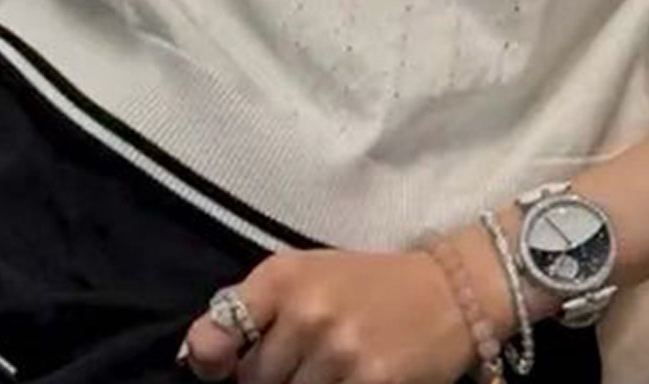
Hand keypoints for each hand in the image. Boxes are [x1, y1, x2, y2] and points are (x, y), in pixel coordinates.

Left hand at [178, 247, 480, 383]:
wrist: (449, 291)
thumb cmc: (368, 285)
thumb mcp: (309, 275)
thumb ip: (257, 309)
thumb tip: (199, 357)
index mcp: (283, 275)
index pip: (217, 333)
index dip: (212, 360)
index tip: (221, 368)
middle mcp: (306, 310)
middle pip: (253, 380)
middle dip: (267, 381)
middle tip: (299, 365)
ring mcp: (339, 350)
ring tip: (327, 372)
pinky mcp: (370, 382)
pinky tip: (348, 379)